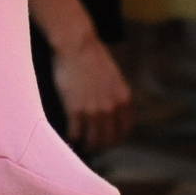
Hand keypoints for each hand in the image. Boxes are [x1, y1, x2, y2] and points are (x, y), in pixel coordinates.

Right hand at [52, 34, 132, 151]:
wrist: (77, 46)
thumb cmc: (93, 57)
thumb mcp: (114, 77)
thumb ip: (116, 95)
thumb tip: (113, 111)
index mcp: (123, 98)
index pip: (125, 129)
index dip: (117, 139)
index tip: (109, 141)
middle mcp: (112, 108)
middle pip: (109, 138)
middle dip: (101, 146)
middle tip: (94, 148)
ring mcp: (94, 110)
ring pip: (93, 140)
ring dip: (87, 146)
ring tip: (81, 146)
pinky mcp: (76, 110)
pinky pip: (76, 134)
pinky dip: (73, 138)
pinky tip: (70, 137)